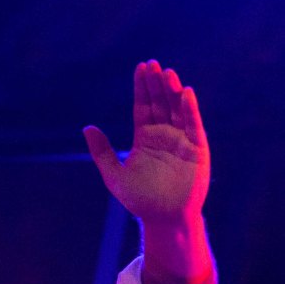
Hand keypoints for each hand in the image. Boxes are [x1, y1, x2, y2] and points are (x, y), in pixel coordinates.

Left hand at [83, 61, 209, 227]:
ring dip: (173, 91)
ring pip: (178, 109)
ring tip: (167, 73)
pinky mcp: (197, 148)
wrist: (163, 219)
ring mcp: (182, 139)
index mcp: (145, 137)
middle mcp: (164, 134)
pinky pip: (193, 124)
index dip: (142, 88)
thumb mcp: (114, 176)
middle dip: (156, 84)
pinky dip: (190, 109)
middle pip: (161, 103)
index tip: (140, 68)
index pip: (144, 106)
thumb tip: (87, 127)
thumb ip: (102, 152)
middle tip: (152, 64)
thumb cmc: (140, 200)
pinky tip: (185, 93)